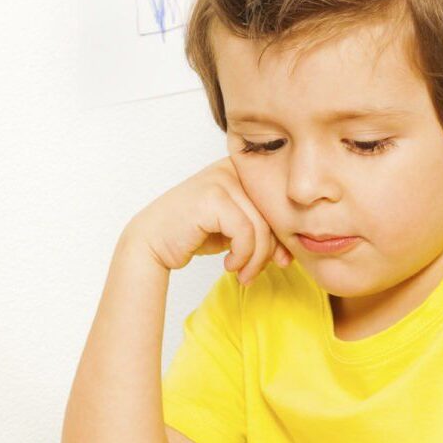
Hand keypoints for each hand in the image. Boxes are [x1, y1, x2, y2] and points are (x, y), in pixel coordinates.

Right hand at [126, 158, 291, 282]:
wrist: (152, 243)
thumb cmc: (192, 235)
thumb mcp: (234, 230)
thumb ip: (260, 230)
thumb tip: (290, 251)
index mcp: (242, 169)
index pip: (277, 203)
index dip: (282, 235)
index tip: (278, 261)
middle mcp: (232, 168)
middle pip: (272, 213)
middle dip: (270, 250)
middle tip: (257, 273)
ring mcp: (221, 180)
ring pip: (261, 226)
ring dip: (255, 259)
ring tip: (242, 274)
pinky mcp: (212, 197)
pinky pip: (245, 232)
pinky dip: (242, 256)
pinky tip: (228, 265)